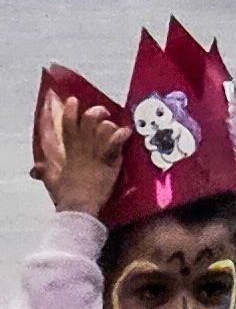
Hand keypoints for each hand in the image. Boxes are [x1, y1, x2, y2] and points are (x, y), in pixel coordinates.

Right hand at [33, 92, 123, 222]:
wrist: (78, 209)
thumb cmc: (66, 196)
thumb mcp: (52, 181)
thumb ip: (45, 172)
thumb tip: (36, 167)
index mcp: (70, 151)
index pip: (66, 125)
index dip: (70, 111)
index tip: (73, 100)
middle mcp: (83, 148)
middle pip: (88, 120)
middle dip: (96, 112)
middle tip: (102, 112)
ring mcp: (96, 152)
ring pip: (104, 127)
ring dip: (111, 125)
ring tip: (117, 129)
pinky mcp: (109, 160)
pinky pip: (116, 142)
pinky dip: (123, 135)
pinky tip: (127, 133)